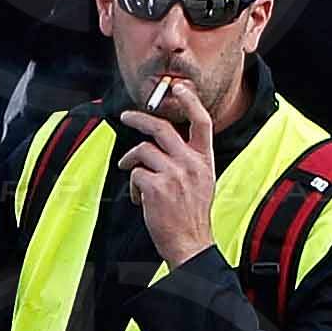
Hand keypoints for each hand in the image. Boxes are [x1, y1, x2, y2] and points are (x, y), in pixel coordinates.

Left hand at [113, 87, 220, 267]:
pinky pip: (135, 174)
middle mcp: (191, 163)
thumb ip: (188, 159)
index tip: (178, 88)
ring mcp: (173, 174)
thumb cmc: (192, 214)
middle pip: (161, 128)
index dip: (190, 100)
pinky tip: (139, 199)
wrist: (190, 242)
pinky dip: (132, 186)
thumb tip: (162, 144)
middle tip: (127, 116)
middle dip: (139, 118)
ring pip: (142, 151)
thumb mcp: (202, 180)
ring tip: (132, 174)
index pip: (201, 121)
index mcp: (205, 159)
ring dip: (131, 161)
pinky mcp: (155, 187)